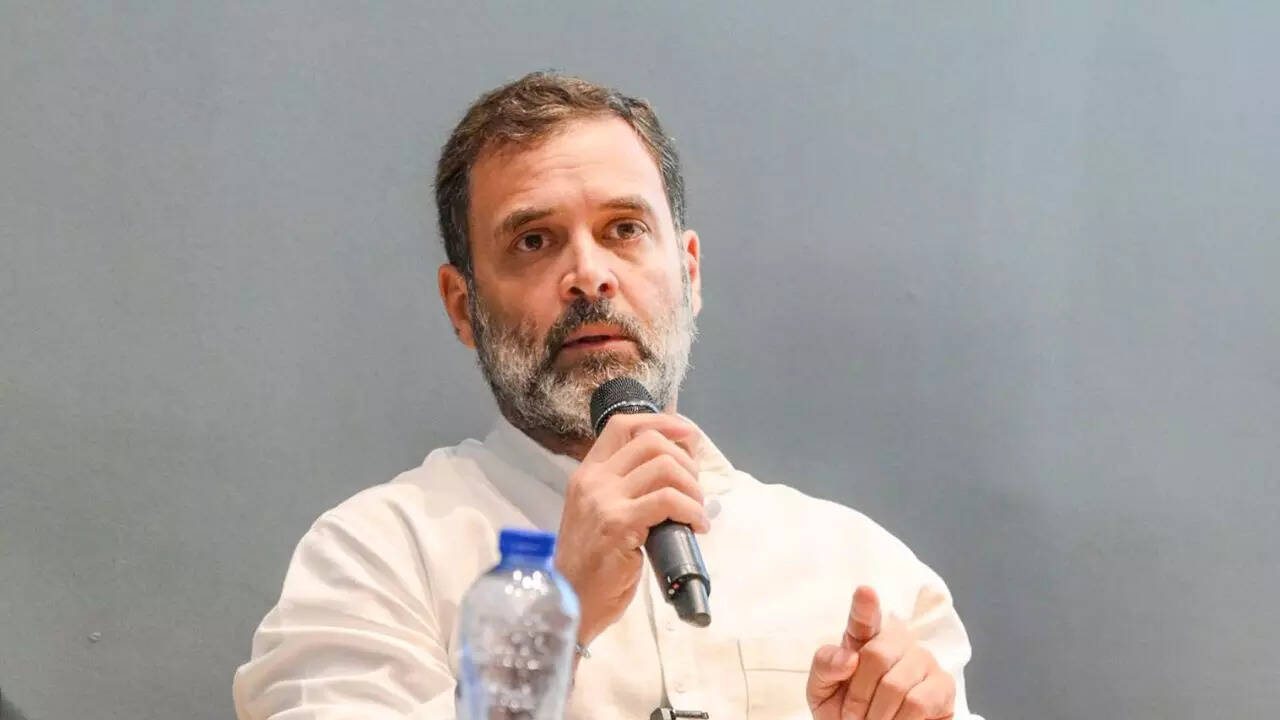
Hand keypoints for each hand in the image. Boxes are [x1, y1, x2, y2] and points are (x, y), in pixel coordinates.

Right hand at [553, 413, 709, 647]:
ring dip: (693, 488)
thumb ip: (624, 490)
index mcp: (588, 473)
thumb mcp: (600, 515)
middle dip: (686, 461)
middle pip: (651, 442)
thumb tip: (673, 471)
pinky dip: (692, 510)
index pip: (622, 425)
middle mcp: (593, 480)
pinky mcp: (619, 524)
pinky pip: (669, 501)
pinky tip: (696, 527)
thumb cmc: (591, 564)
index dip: (660, 422)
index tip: (687, 434)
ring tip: (696, 511)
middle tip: (696, 490)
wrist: (570, 601)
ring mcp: (604, 500)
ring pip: (665, 468)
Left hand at [806, 586, 955, 719]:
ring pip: (896, 685)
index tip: (864, 593)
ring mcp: (923, 660)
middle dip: (859, 695)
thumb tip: (848, 658)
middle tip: (853, 715)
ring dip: (878, 715)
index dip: (865, 605)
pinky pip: (918, 703)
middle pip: (876, 655)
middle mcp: (896, 641)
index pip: (864, 617)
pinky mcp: (944, 684)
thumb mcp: (822, 690)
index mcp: (862, 637)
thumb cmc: (845, 710)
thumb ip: (825, 667)